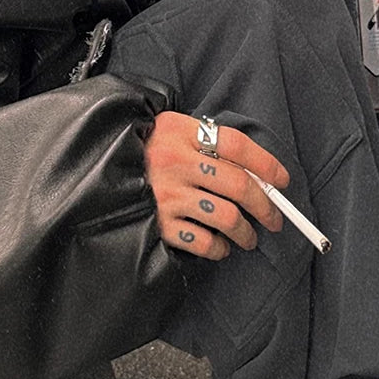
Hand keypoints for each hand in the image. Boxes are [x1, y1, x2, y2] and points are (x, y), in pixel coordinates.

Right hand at [144, 111, 289, 260]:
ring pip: (228, 217)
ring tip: (249, 237)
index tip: (282, 180)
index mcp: (181, 132)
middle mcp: (176, 162)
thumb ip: (206, 141)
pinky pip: (204, 242)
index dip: (266, 163)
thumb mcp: (170, 129)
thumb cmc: (144, 148)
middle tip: (274, 218)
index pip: (236, 144)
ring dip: (247, 232)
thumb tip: (255, 171)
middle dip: (266, 206)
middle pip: (239, 184)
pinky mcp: (158, 223)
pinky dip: (219, 248)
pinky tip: (220, 246)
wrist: (96, 165)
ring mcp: (167, 195)